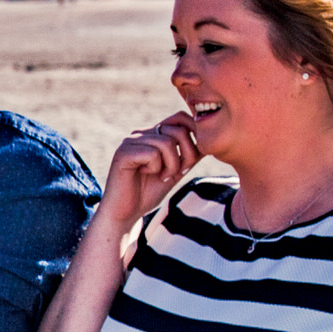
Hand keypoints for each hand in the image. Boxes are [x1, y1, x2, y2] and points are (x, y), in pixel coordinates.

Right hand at [101, 111, 202, 229]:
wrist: (125, 212)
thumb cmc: (147, 193)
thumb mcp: (175, 171)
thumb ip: (188, 155)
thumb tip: (208, 142)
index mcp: (153, 135)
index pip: (180, 118)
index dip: (193, 135)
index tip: (190, 161)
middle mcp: (141, 133)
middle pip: (178, 131)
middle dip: (186, 155)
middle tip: (176, 173)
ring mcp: (131, 141)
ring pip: (167, 143)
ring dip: (171, 165)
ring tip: (161, 176)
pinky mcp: (123, 153)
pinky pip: (153, 153)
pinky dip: (155, 168)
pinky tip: (145, 174)